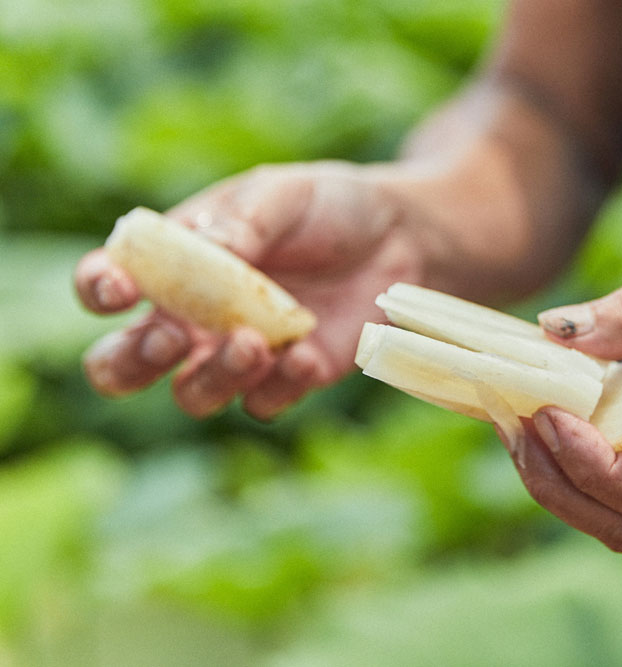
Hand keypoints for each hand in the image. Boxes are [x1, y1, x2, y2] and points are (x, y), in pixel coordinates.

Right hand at [75, 161, 425, 418]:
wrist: (402, 239)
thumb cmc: (327, 207)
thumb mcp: (281, 196)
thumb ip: (240, 224)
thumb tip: (202, 251)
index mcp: (173, 263)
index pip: (107, 285)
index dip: (101, 291)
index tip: (122, 289)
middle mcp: (193, 317)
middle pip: (123, 365)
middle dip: (134, 360)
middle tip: (176, 334)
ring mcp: (238, 354)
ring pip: (192, 395)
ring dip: (214, 377)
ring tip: (253, 340)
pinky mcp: (287, 378)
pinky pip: (262, 402)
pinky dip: (280, 384)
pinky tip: (306, 352)